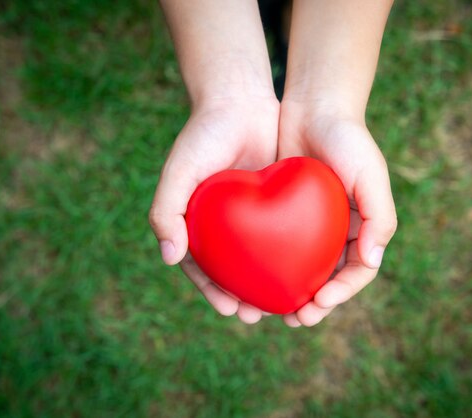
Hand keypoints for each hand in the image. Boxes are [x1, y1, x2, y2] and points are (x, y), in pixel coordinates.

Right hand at [149, 96, 278, 323]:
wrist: (238, 99)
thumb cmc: (203, 135)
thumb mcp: (178, 172)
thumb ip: (166, 212)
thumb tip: (170, 256)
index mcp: (197, 223)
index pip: (203, 267)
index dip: (214, 292)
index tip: (231, 310)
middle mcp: (223, 223)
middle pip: (233, 269)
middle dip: (245, 296)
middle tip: (259, 315)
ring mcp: (250, 214)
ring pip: (261, 257)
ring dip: (270, 282)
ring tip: (285, 303)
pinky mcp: (277, 201)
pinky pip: (285, 233)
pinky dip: (291, 253)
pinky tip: (305, 269)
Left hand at [277, 103, 396, 326]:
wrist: (314, 106)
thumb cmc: (347, 138)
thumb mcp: (370, 174)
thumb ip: (379, 217)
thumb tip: (372, 261)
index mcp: (363, 227)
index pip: (357, 272)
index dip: (341, 293)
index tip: (318, 304)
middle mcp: (338, 230)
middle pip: (328, 277)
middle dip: (313, 304)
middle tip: (293, 319)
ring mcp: (312, 222)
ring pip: (301, 267)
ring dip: (290, 291)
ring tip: (271, 309)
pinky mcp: (286, 212)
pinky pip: (279, 245)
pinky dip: (271, 264)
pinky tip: (253, 275)